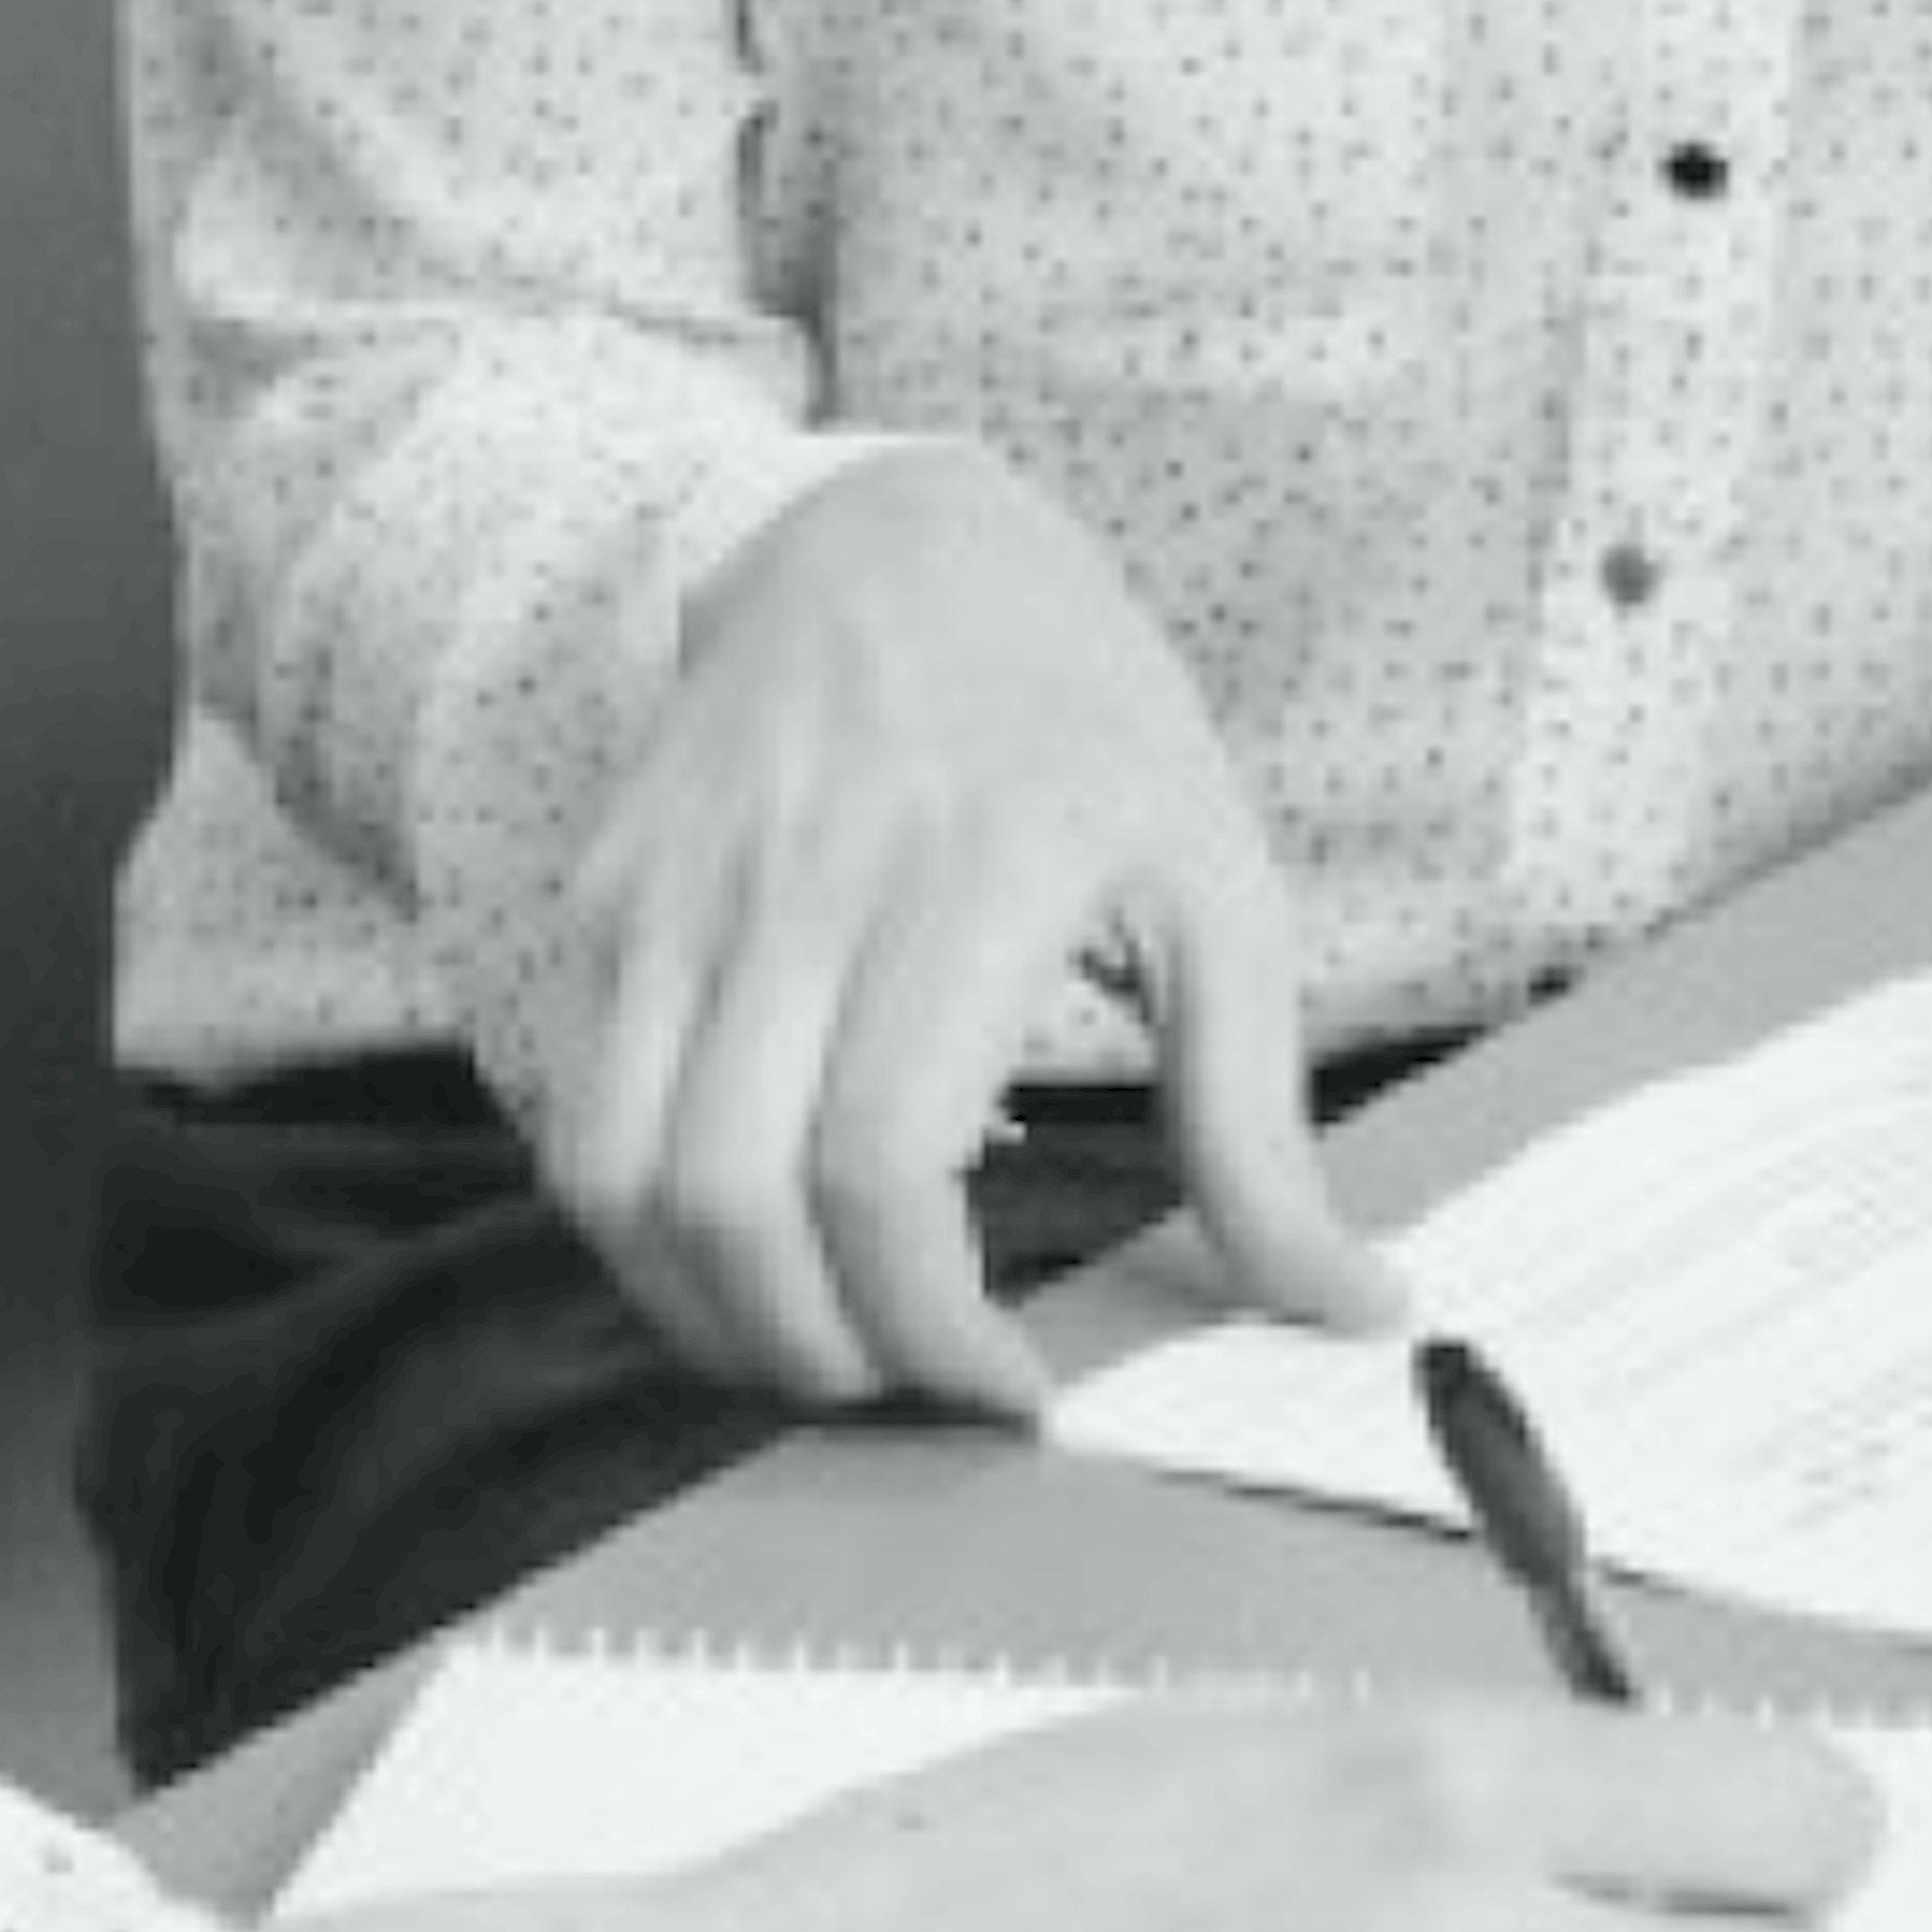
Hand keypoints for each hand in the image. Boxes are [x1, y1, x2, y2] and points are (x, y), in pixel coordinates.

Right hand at [536, 448, 1408, 1415]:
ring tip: (821, 1347)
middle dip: (818, 1353)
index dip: (929, 1325)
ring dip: (709, 1316)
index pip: (881, 1163)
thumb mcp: (1217, 892)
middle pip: (733, 1199)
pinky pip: (579, 1123)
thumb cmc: (1077, 724)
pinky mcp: (602, 905)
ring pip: (620, 1179)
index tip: (1011, 1388)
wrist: (895, 543)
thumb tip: (1353, 1306)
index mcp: (970, 875)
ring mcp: (674, 891)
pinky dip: (646, 1236)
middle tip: (911, 1387)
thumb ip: (1260, 1124)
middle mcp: (796, 881)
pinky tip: (747, 1257)